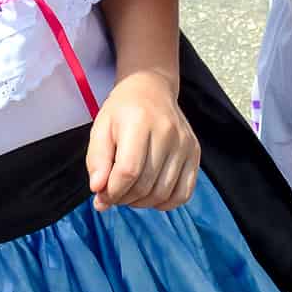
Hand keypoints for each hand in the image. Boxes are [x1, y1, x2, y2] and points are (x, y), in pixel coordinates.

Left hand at [86, 69, 199, 212]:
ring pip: (163, 193)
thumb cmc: (123, 111)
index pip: (128, 171)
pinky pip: (183, 193)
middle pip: (145, 185)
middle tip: (113, 194)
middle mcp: (167, 132)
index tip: (101, 195)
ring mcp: (185, 143)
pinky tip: (151, 195)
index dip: (112, 192)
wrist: (152, 89)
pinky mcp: (195, 152)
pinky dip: (165, 202)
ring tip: (129, 193)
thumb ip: (96, 160)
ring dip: (141, 203)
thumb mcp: (100, 128)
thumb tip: (99, 191)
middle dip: (123, 198)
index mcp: (140, 122)